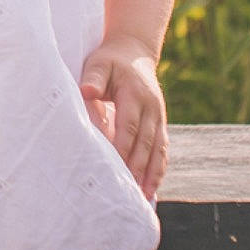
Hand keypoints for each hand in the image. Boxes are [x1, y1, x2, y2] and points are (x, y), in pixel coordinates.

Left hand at [79, 38, 168, 198]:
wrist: (134, 52)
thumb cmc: (110, 60)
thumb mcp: (98, 63)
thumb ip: (93, 78)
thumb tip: (87, 91)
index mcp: (135, 94)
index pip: (129, 126)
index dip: (123, 148)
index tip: (116, 169)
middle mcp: (152, 107)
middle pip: (145, 142)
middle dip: (138, 168)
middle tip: (129, 192)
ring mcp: (159, 116)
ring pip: (158, 149)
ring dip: (151, 174)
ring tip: (144, 197)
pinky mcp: (160, 123)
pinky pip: (163, 149)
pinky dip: (159, 169)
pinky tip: (152, 188)